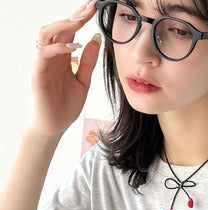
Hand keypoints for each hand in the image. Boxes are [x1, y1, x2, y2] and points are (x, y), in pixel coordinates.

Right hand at [30, 0, 100, 137]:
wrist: (55, 126)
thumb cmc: (66, 105)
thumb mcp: (83, 81)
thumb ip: (88, 61)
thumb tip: (96, 39)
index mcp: (62, 56)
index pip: (70, 30)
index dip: (81, 17)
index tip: (95, 7)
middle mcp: (51, 55)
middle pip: (59, 27)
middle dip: (75, 15)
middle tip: (91, 6)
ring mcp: (42, 62)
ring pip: (46, 33)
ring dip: (64, 25)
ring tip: (80, 20)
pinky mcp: (37, 73)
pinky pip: (43, 53)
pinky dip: (57, 47)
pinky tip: (72, 45)